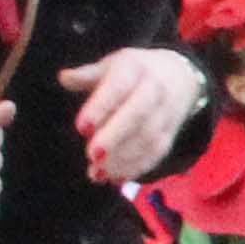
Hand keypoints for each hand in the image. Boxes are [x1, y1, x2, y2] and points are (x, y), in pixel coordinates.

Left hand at [58, 48, 204, 183]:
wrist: (180, 77)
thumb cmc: (135, 72)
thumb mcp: (112, 65)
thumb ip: (87, 75)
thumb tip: (64, 78)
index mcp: (134, 70)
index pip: (117, 88)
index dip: (100, 108)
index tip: (81, 128)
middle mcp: (154, 91)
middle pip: (138, 115)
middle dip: (115, 136)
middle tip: (92, 155)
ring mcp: (166, 114)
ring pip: (147, 139)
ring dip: (122, 159)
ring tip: (97, 172)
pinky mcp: (170, 134)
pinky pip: (156, 153)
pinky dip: (135, 168)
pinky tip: (115, 178)